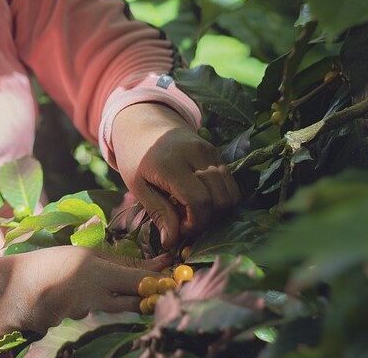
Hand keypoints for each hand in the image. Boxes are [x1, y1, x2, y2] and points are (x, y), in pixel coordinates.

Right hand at [0, 247, 172, 335]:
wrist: (11, 290)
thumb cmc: (48, 264)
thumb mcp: (81, 255)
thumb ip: (113, 261)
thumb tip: (148, 265)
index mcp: (95, 270)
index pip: (139, 279)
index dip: (161, 280)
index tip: (177, 275)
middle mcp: (94, 294)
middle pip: (136, 300)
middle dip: (152, 295)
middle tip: (166, 288)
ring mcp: (85, 312)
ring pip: (118, 308)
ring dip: (126, 301)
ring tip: (125, 290)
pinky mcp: (77, 324)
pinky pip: (97, 315)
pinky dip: (98, 308)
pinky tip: (84, 299)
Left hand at [111, 103, 239, 247]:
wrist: (144, 125)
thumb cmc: (136, 158)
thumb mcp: (138, 187)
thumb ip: (158, 212)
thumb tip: (172, 242)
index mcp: (171, 163)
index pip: (199, 201)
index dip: (194, 223)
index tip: (180, 228)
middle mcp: (196, 154)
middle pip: (219, 199)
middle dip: (207, 219)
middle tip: (187, 221)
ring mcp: (210, 151)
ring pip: (231, 192)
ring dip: (217, 210)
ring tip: (193, 210)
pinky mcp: (217, 152)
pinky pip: (230, 182)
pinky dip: (221, 198)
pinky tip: (201, 199)